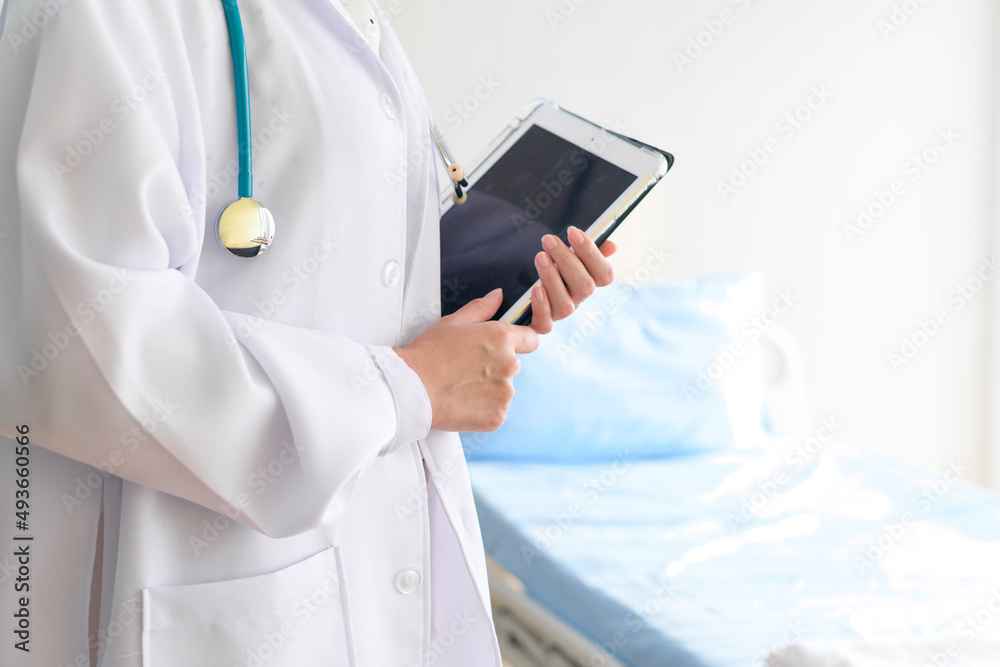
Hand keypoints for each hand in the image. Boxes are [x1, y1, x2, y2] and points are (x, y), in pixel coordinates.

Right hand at [394, 289, 538, 432]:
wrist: (411, 389)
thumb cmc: (427, 356)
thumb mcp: (452, 323)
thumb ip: (481, 308)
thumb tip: (497, 297)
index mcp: (501, 338)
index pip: (531, 339)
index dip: (520, 342)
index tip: (509, 348)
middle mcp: (509, 365)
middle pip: (514, 365)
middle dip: (496, 367)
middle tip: (468, 369)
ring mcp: (504, 393)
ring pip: (504, 389)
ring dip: (489, 389)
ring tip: (461, 387)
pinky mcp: (497, 416)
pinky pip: (496, 411)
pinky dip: (483, 409)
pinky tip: (463, 402)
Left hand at [530, 226, 615, 333]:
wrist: (524, 291)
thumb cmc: (552, 269)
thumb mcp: (570, 256)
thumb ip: (588, 251)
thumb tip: (612, 247)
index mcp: (589, 282)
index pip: (604, 274)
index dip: (591, 253)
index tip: (572, 232)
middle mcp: (578, 300)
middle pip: (585, 287)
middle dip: (567, 260)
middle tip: (548, 240)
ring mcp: (560, 313)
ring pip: (565, 305)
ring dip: (552, 278)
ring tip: (540, 256)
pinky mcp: (541, 323)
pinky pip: (545, 324)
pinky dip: (541, 306)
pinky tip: (536, 288)